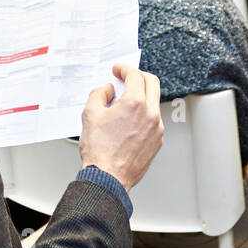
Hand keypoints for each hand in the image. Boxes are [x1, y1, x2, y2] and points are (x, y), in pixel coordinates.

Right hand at [79, 64, 162, 191]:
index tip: (118, 70)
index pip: (135, 75)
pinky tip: (130, 120)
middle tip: (126, 78)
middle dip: (138, 76)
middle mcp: (150, 114)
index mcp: (135, 103)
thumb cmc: (100, 151)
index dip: (125, 69)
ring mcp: (157, 128)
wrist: (108, 178)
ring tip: (124, 102)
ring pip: (154, 102)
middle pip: (152, 83)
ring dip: (142, 96)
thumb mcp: (90, 115)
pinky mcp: (157, 140)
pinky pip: (153, 119)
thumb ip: (99, 94)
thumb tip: (107, 90)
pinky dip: (144, 113)